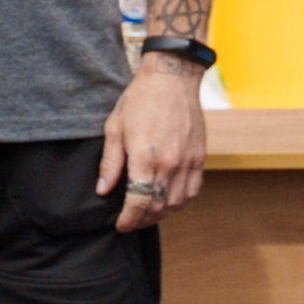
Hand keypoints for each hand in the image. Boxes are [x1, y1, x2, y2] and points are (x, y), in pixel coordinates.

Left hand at [100, 54, 206, 226]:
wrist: (172, 78)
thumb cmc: (139, 100)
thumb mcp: (115, 128)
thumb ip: (110, 163)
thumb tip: (103, 190)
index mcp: (146, 158)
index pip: (139, 202)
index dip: (129, 219)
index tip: (121, 225)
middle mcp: (170, 164)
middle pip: (158, 207)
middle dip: (142, 220)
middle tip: (130, 222)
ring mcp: (188, 162)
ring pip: (177, 202)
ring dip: (161, 214)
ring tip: (147, 214)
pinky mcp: (200, 158)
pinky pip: (192, 190)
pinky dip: (180, 202)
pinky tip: (167, 201)